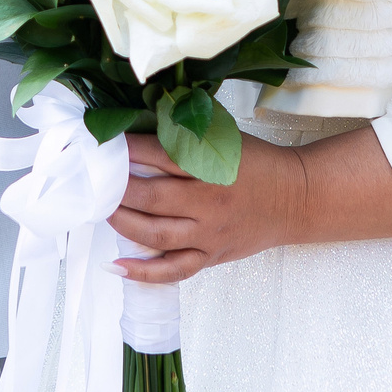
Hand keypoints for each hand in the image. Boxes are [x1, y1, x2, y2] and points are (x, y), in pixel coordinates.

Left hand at [107, 135, 310, 284]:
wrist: (296, 197)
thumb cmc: (258, 164)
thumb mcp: (226, 138)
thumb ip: (188, 133)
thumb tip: (142, 120)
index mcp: (211, 166)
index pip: (159, 155)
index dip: (127, 149)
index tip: (104, 144)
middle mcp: (208, 201)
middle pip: (151, 196)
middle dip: (116, 188)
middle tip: (94, 180)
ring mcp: (208, 233)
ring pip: (156, 234)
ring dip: (122, 222)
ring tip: (102, 210)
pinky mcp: (211, 255)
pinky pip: (174, 269)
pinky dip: (144, 272)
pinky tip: (118, 266)